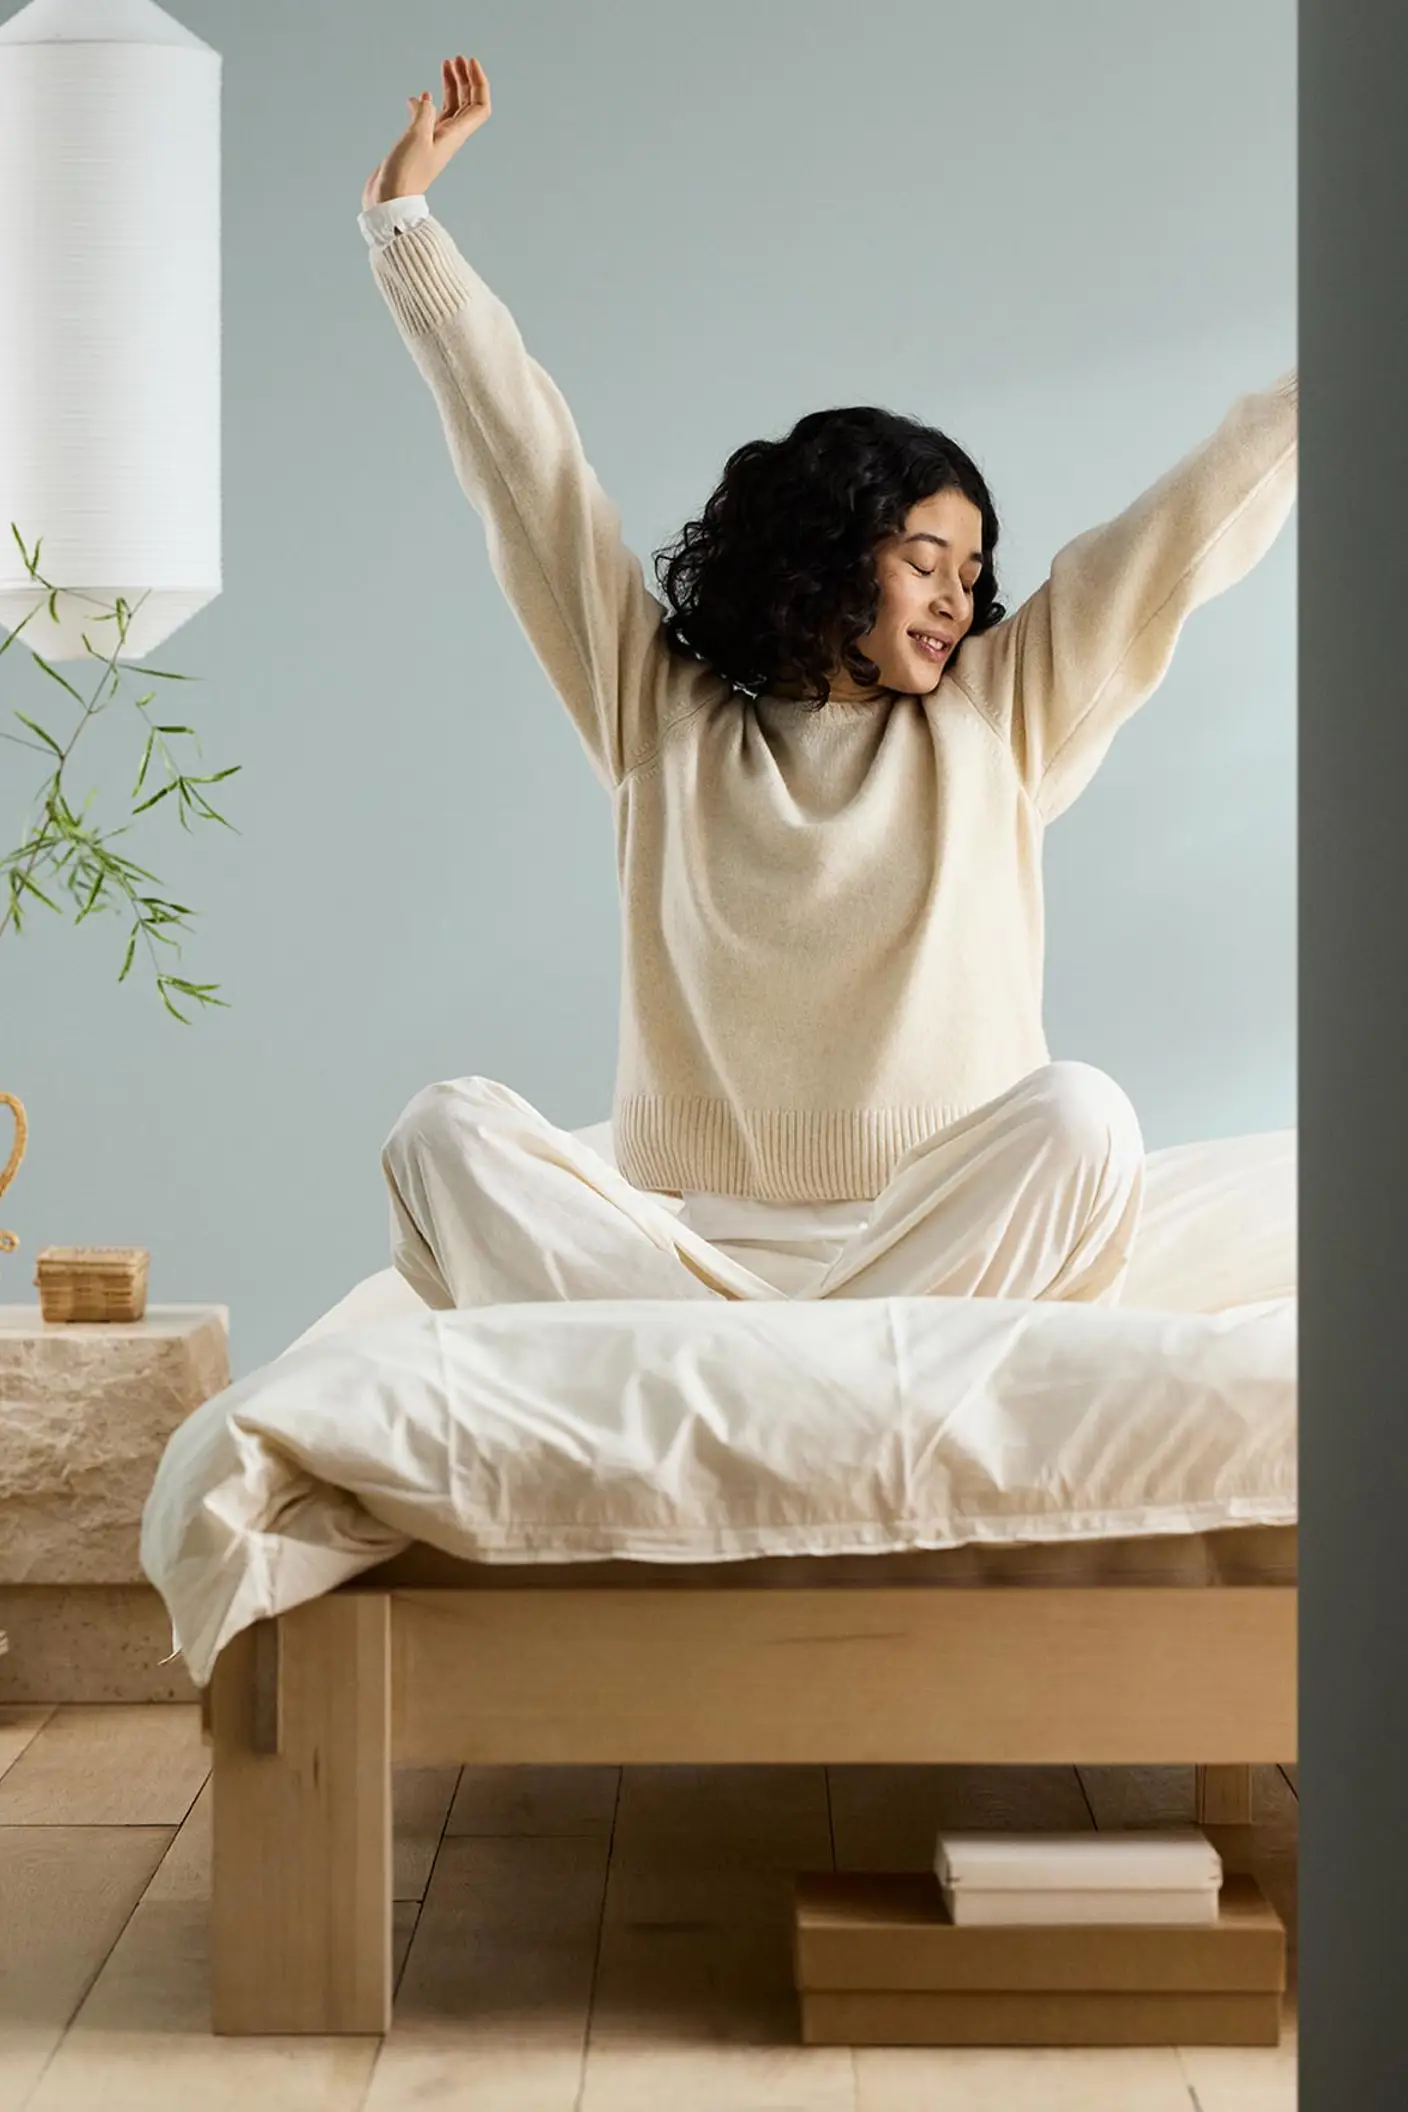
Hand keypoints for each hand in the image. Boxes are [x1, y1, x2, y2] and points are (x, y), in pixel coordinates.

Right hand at [361, 54, 490, 212]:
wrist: (389, 200)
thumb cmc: (404, 175)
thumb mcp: (416, 137)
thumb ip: (424, 114)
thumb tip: (426, 98)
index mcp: (454, 136)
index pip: (479, 106)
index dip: (478, 83)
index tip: (468, 62)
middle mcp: (448, 137)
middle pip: (466, 103)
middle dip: (464, 79)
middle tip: (456, 58)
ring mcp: (433, 140)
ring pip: (448, 107)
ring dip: (449, 85)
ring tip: (444, 64)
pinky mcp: (418, 144)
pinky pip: (427, 118)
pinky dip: (425, 103)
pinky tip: (417, 97)